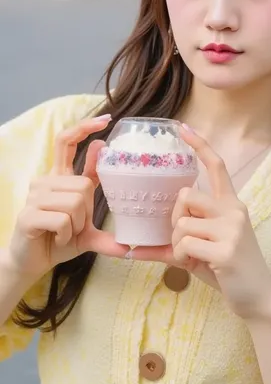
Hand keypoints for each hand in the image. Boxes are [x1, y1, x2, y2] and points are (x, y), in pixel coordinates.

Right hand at [7, 116, 129, 279]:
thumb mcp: (86, 227)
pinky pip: (63, 220)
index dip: (84, 128)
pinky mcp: (28, 215)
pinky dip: (67, 235)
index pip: (67, 141)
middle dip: (87, 211)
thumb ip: (103, 223)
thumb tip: (130, 237)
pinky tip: (58, 239)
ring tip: (66, 234)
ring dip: (77, 225)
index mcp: (59, 176)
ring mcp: (34, 196)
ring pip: (75, 202)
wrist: (32, 263)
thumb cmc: (59, 241)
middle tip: (76, 226)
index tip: (106, 121)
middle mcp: (45, 180)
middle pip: (83, 184)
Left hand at [131, 126, 270, 319]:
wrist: (258, 298)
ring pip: (183, 221)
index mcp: (231, 203)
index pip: (217, 166)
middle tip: (182, 240)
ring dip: (178, 243)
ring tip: (191, 256)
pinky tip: (195, 265)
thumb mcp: (205, 249)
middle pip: (187, 195)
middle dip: (176, 218)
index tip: (183, 127)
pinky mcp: (226, 249)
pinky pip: (185, 243)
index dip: (199, 145)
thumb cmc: (227, 270)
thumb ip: (177, 240)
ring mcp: (232, 228)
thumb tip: (131, 248)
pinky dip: (181, 256)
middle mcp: (234, 209)